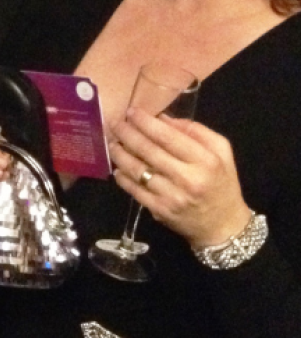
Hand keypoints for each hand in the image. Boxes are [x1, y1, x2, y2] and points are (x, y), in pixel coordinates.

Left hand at [110, 109, 251, 247]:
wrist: (223, 225)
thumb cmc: (222, 183)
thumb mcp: (221, 152)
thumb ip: (196, 131)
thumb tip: (163, 119)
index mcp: (206, 161)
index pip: (168, 137)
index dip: (146, 123)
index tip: (131, 112)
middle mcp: (188, 178)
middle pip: (149, 151)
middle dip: (128, 134)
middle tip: (116, 123)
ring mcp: (171, 196)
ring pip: (137, 170)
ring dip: (120, 154)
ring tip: (113, 143)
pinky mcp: (159, 210)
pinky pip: (134, 190)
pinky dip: (122, 177)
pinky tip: (118, 167)